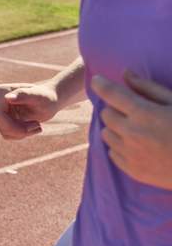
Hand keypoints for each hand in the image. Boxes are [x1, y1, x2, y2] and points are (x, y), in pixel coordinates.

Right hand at [0, 82, 60, 139]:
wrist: (50, 100)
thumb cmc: (46, 97)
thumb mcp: (38, 96)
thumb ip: (23, 95)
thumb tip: (7, 98)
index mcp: (0, 91)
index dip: (14, 127)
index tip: (36, 126)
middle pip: (1, 125)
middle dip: (21, 130)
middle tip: (38, 126)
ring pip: (4, 131)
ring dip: (22, 133)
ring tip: (37, 125)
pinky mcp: (1, 118)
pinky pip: (7, 134)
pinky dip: (21, 134)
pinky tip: (31, 126)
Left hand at [93, 71, 171, 187]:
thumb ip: (149, 88)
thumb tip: (125, 74)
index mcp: (144, 114)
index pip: (112, 94)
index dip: (101, 84)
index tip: (97, 80)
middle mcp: (132, 133)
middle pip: (106, 114)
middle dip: (115, 109)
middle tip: (132, 111)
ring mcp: (131, 154)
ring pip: (106, 134)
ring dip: (115, 128)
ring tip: (136, 129)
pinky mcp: (133, 170)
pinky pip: (112, 153)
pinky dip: (120, 146)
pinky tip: (137, 145)